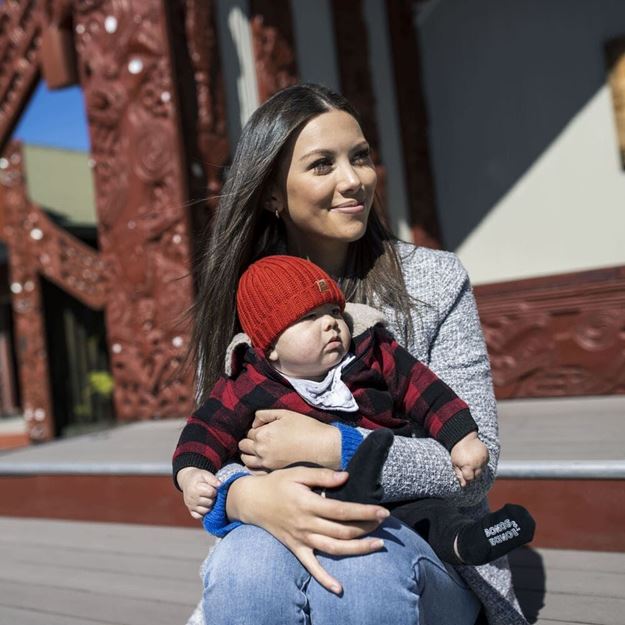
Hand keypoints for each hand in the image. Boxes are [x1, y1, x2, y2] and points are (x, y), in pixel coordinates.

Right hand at [177, 467, 220, 518]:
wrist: (187, 480)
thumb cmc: (198, 477)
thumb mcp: (205, 474)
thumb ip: (213, 479)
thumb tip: (221, 485)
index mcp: (196, 488)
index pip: (211, 493)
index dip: (215, 491)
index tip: (214, 488)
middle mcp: (192, 498)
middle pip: (209, 502)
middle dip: (213, 498)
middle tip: (211, 494)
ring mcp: (191, 506)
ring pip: (205, 510)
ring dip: (209, 505)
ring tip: (208, 499)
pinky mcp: (190, 510)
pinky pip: (199, 516)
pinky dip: (203, 513)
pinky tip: (205, 506)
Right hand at [226, 466, 388, 593]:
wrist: (252, 501)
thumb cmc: (277, 483)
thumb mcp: (298, 472)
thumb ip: (322, 475)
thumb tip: (345, 476)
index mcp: (308, 503)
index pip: (342, 511)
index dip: (364, 512)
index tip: (382, 511)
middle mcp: (306, 523)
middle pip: (342, 531)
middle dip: (367, 528)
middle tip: (385, 523)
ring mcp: (301, 539)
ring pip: (333, 548)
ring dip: (357, 549)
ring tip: (377, 545)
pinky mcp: (296, 548)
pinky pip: (311, 567)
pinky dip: (324, 579)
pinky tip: (339, 588)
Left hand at [238, 409, 340, 470]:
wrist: (324, 448)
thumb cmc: (307, 428)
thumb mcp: (286, 414)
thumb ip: (265, 415)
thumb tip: (254, 423)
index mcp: (263, 434)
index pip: (249, 432)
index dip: (257, 429)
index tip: (266, 429)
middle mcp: (261, 450)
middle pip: (244, 446)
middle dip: (250, 441)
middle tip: (262, 439)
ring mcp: (266, 464)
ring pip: (246, 459)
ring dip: (250, 454)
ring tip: (262, 450)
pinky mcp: (273, 473)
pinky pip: (254, 471)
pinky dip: (254, 467)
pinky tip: (263, 462)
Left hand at [450, 432, 488, 486]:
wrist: (464, 438)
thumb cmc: (457, 451)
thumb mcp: (455, 463)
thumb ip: (459, 475)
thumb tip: (464, 485)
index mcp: (468, 466)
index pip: (470, 479)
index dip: (466, 478)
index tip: (464, 474)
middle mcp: (477, 464)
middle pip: (476, 476)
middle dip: (472, 474)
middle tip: (466, 467)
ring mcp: (483, 459)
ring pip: (481, 470)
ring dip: (477, 468)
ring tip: (470, 461)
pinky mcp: (487, 455)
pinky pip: (485, 464)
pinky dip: (481, 463)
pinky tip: (475, 458)